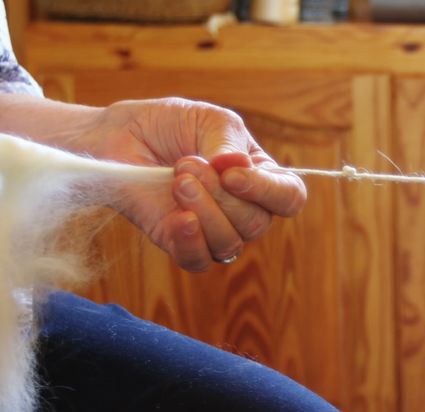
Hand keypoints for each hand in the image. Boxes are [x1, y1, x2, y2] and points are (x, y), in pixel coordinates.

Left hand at [81, 97, 305, 271]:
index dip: (268, 191)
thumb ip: (229, 144)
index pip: (289, 197)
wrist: (118, 137)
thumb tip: (240, 168)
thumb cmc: (168, 124)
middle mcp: (243, 208)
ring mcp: (213, 229)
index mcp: (260, 177)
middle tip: (186, 163)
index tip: (231, 173)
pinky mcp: (181, 244)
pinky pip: (200, 260)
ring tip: (177, 181)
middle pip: (257, 222)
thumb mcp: (209, 120)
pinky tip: (179, 218)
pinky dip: (192, 242)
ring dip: (204, 211)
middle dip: (222, 194)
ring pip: (230, 242)